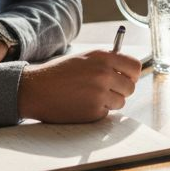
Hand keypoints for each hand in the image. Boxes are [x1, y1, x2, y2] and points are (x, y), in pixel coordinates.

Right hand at [17, 50, 142, 123]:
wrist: (35, 89)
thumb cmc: (59, 73)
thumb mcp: (84, 58)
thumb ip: (107, 63)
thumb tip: (128, 72)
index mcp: (104, 57)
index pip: (134, 67)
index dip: (132, 75)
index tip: (127, 78)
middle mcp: (104, 74)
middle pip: (130, 87)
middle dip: (121, 90)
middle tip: (107, 91)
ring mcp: (99, 94)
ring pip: (120, 102)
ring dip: (109, 102)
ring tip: (90, 96)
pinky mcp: (93, 111)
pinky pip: (106, 113)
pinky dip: (97, 111)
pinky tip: (81, 104)